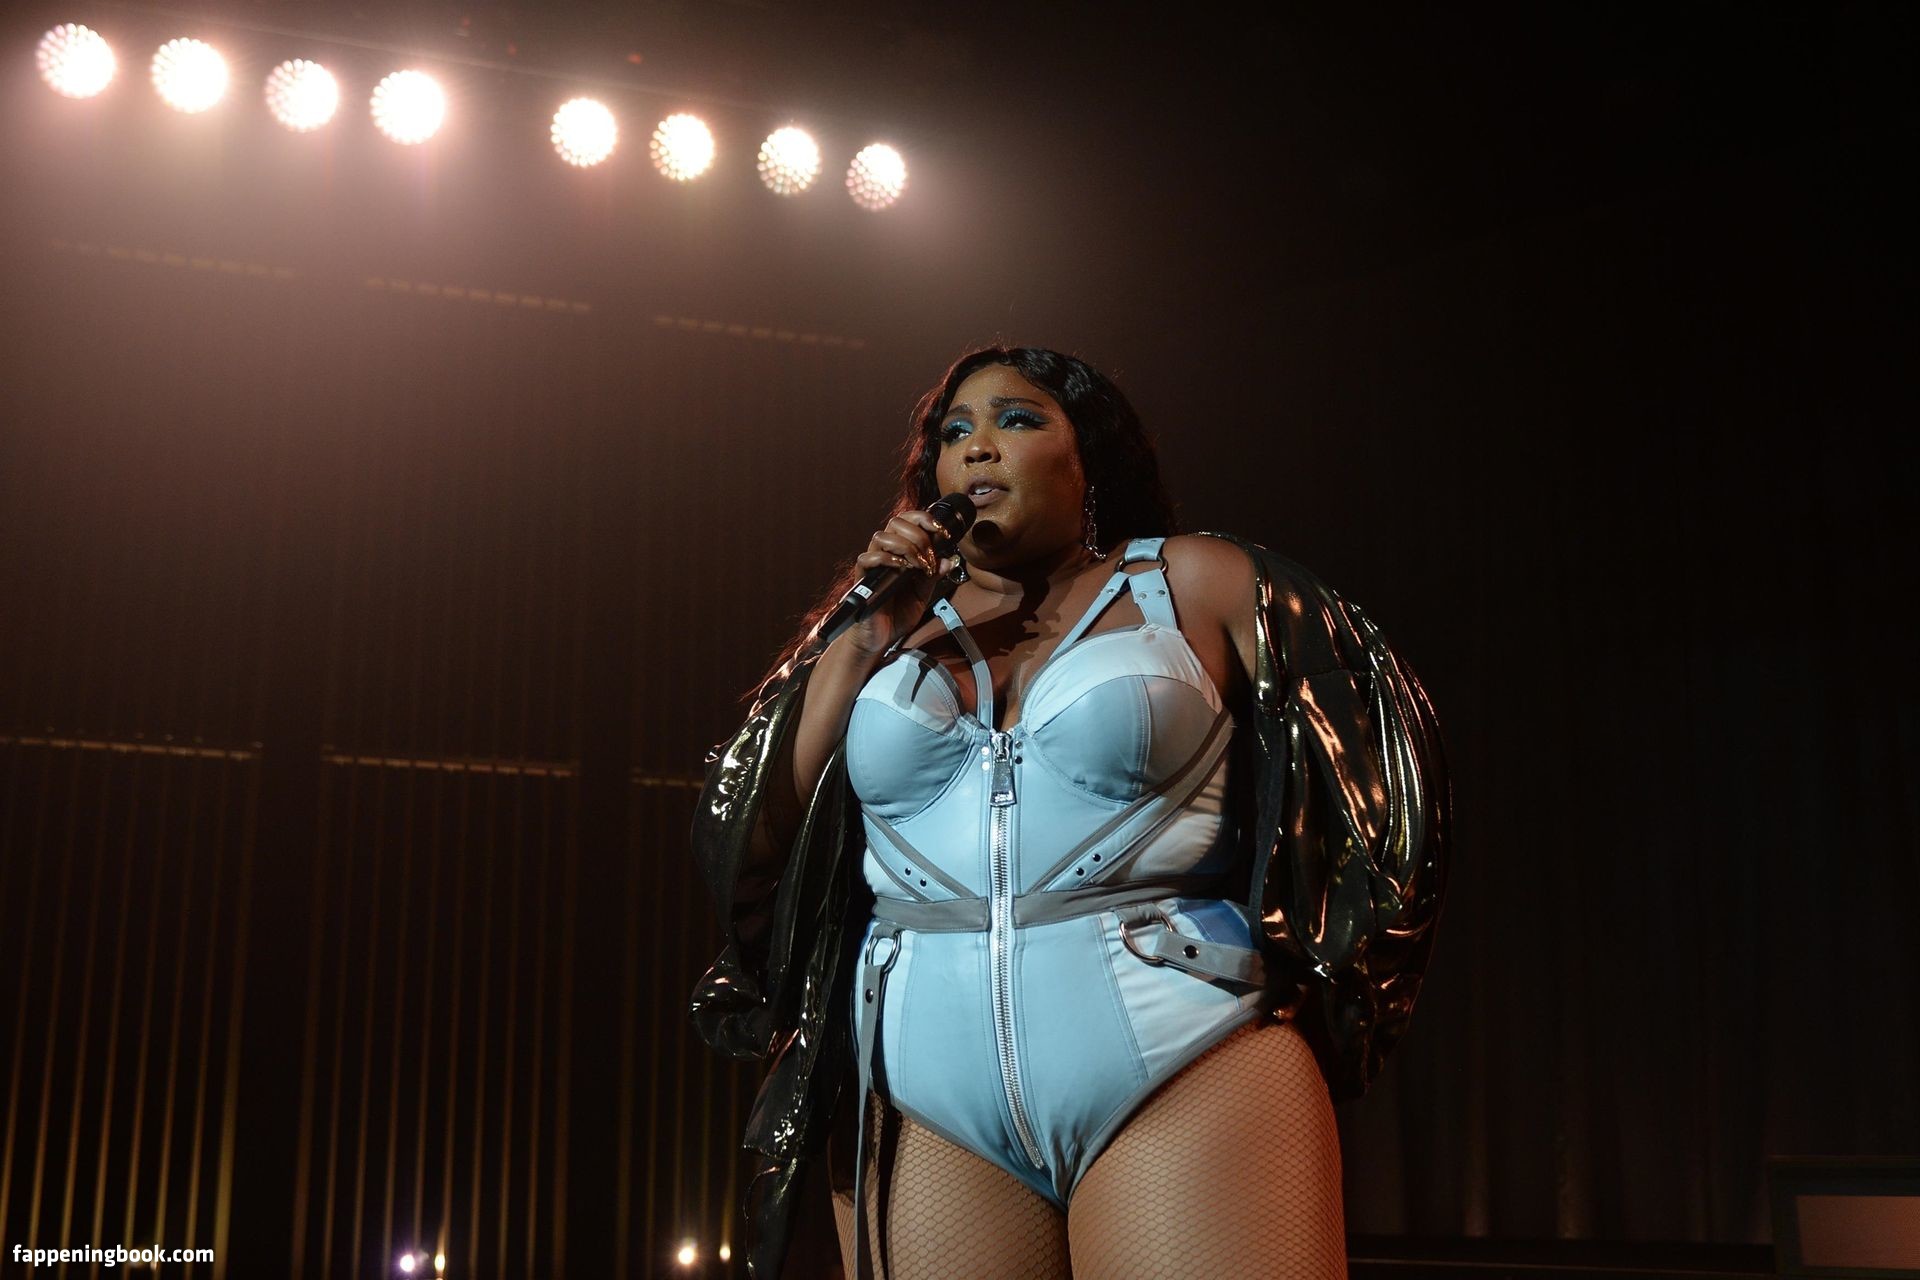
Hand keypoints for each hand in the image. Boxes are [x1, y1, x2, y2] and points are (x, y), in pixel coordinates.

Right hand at [844, 510, 960, 656]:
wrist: (880, 638)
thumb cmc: (897, 614)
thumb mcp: (922, 594)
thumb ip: (933, 576)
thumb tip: (948, 560)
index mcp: (900, 552)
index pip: (908, 521)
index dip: (925, 519)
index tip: (942, 533)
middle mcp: (885, 553)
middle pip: (896, 522)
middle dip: (919, 535)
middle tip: (930, 557)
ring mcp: (873, 565)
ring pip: (881, 536)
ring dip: (906, 546)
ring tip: (918, 565)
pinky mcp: (863, 579)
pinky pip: (868, 558)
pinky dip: (887, 559)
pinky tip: (902, 569)